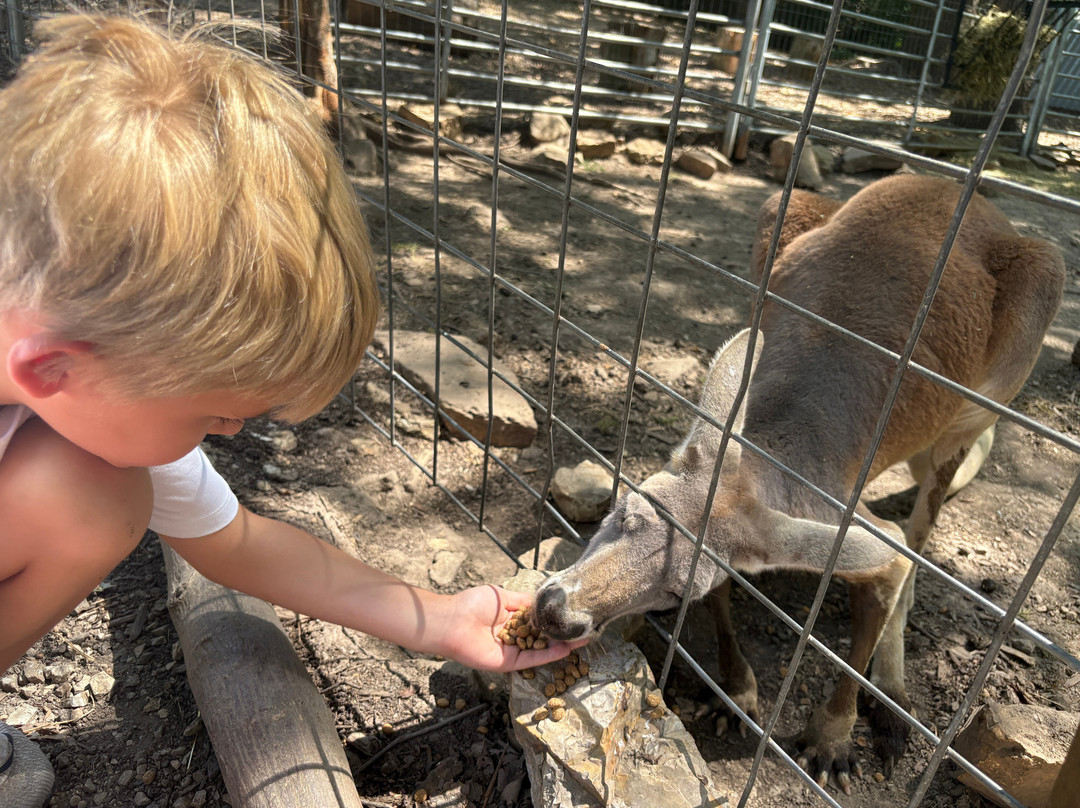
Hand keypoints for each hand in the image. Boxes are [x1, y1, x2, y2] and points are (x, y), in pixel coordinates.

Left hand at [437, 585, 586, 672]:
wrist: (453, 623)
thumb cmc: (472, 605)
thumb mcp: (502, 596)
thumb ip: (523, 601)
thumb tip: (543, 599)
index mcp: (510, 618)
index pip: (537, 619)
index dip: (554, 617)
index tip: (573, 613)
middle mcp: (513, 635)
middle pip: (543, 636)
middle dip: (563, 633)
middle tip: (584, 628)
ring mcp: (512, 650)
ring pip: (541, 648)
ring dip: (562, 645)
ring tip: (583, 639)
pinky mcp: (509, 663)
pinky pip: (532, 659)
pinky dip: (549, 655)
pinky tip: (566, 649)